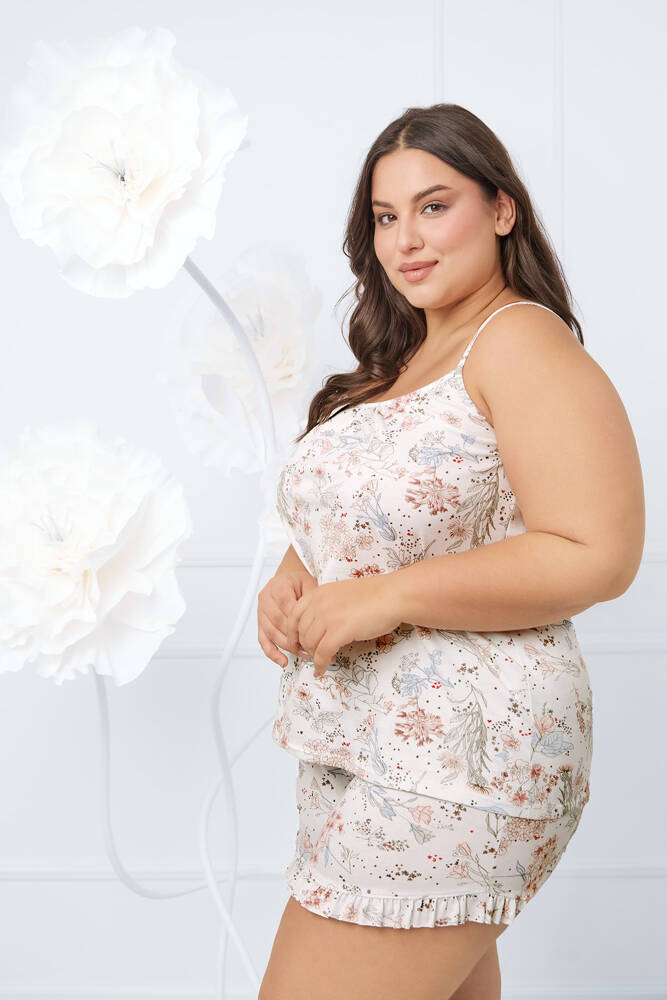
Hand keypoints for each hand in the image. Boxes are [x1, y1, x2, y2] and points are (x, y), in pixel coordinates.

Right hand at [257, 570, 317, 667]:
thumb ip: (313, 601)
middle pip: (279, 623)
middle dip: (295, 638)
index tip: (313, 634)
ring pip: (271, 633)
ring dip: (287, 646)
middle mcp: (266, 599)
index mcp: (278, 587)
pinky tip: (282, 660)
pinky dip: (272, 652)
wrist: (287, 577)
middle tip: (311, 646)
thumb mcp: (309, 584)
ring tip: (303, 653)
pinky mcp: (260, 622)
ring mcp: (261, 611)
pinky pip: (263, 640)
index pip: (288, 609)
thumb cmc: (297, 581)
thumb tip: (325, 620)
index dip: (300, 624)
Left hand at [284, 575, 400, 677]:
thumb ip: (326, 606)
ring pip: (309, 644)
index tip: (296, 643)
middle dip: (305, 646)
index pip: (293, 616)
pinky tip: (322, 669)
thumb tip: (320, 624)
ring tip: (321, 661)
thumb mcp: (341, 594)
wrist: (392, 595)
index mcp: (317, 593)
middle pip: (300, 632)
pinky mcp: (339, 632)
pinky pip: (322, 653)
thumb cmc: (374, 595)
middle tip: (312, 655)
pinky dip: (320, 664)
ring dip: (313, 656)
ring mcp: (327, 618)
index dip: (292, 633)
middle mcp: (318, 604)